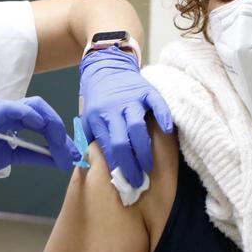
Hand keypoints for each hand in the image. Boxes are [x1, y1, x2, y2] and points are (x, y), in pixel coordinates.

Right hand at [0, 97, 80, 206]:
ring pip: (35, 107)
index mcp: (18, 118)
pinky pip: (15, 108)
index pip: (45, 119)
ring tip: (59, 143)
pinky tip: (40, 126)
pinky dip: (29, 115)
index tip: (71, 153)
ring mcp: (4, 110)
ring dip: (50, 124)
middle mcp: (13, 111)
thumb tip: (60, 160)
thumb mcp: (16, 156)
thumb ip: (38, 156)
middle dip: (59, 129)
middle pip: (44, 111)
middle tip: (69, 149)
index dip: (60, 134)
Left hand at [79, 46, 173, 187]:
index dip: (116, 167)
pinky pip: (157, 104)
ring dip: (143, 148)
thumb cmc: (99, 101)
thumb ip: (86, 141)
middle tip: (137, 180)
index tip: (123, 183)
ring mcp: (131, 99)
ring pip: (136, 126)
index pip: (107, 147)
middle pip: (121, 141)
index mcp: (97, 118)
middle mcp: (113, 109)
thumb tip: (83, 165)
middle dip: (130, 164)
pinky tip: (167, 131)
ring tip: (149, 166)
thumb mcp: (88, 119)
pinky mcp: (146, 91)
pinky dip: (163, 117)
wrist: (107, 68)